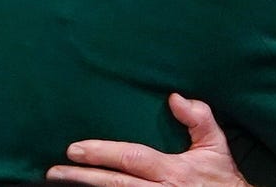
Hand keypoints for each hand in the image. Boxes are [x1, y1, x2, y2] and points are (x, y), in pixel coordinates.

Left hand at [46, 93, 249, 186]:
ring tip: (59, 183)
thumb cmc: (221, 177)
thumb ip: (198, 118)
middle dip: (83, 177)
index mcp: (172, 170)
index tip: (75, 149)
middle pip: (114, 185)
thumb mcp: (215, 144)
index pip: (132, 159)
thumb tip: (174, 97)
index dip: (102, 153)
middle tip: (54, 171)